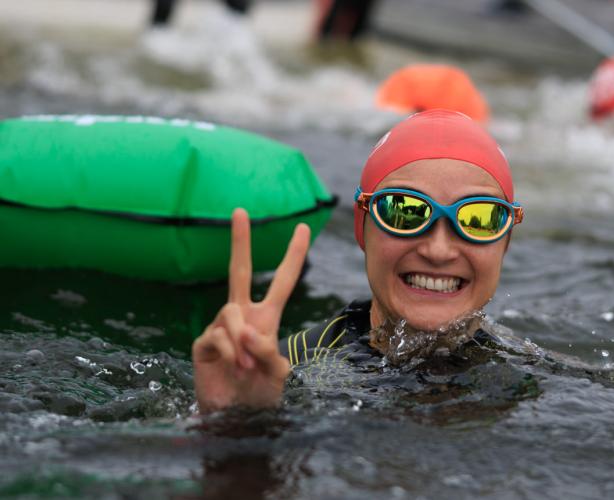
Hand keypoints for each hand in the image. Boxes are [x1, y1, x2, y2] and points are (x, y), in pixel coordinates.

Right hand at [193, 208, 310, 412]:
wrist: (235, 417)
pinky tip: (235, 367)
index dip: (292, 256)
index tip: (302, 228)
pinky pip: (218, 335)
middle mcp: (242, 316)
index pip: (281, 281)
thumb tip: (245, 331)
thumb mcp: (276, 374)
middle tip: (239, 211)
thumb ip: (268, 351)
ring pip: (231, 312)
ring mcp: (220, 327)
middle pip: (239, 271)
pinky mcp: (203, 342)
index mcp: (266, 318)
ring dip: (243, 341)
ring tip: (247, 368)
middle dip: (239, 241)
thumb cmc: (259, 394)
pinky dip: (231, 352)